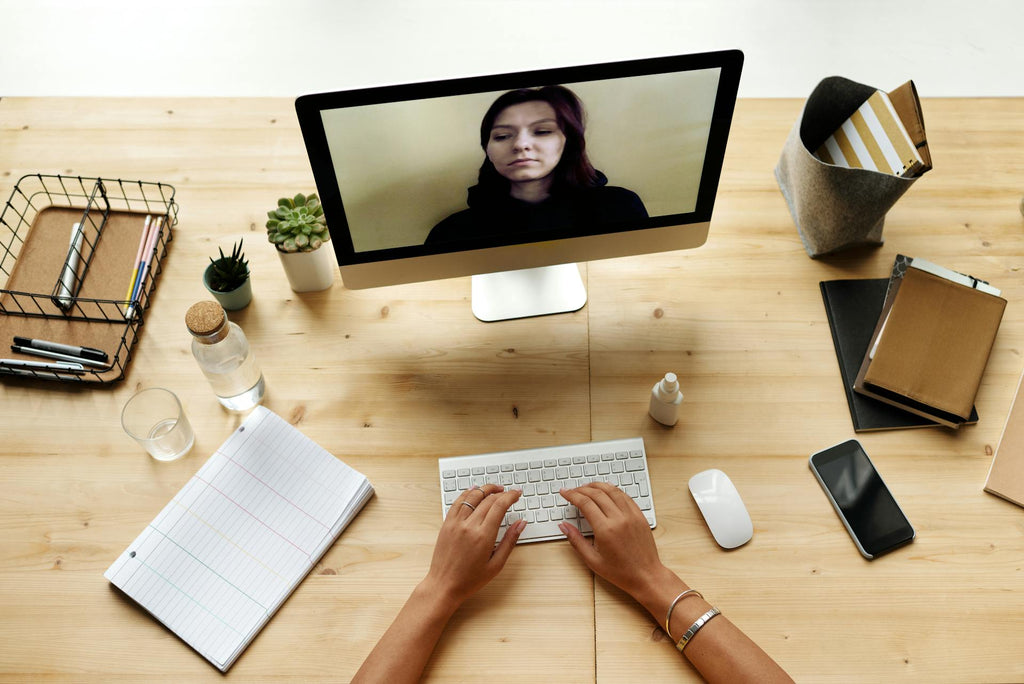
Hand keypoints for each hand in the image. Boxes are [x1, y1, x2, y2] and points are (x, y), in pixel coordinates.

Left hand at [422, 484, 525, 606]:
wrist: (444, 586)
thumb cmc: (470, 580)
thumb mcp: (496, 565)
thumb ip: (510, 541)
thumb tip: (521, 523)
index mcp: (483, 536)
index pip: (499, 506)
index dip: (511, 496)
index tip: (517, 493)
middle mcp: (468, 526)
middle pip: (488, 499)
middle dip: (501, 492)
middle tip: (509, 492)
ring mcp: (455, 524)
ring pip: (472, 496)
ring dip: (485, 489)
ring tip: (495, 488)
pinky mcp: (446, 524)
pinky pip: (457, 502)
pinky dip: (467, 493)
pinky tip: (474, 490)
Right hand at [559, 482, 674, 603]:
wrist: (646, 576)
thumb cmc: (621, 572)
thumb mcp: (593, 560)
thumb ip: (576, 541)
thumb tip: (564, 526)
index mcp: (605, 530)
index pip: (585, 503)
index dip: (571, 495)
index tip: (564, 492)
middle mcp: (619, 519)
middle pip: (597, 493)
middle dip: (581, 489)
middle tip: (573, 490)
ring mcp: (631, 516)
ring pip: (612, 490)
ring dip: (597, 485)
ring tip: (587, 486)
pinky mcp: (640, 516)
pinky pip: (625, 496)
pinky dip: (613, 490)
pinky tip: (607, 490)